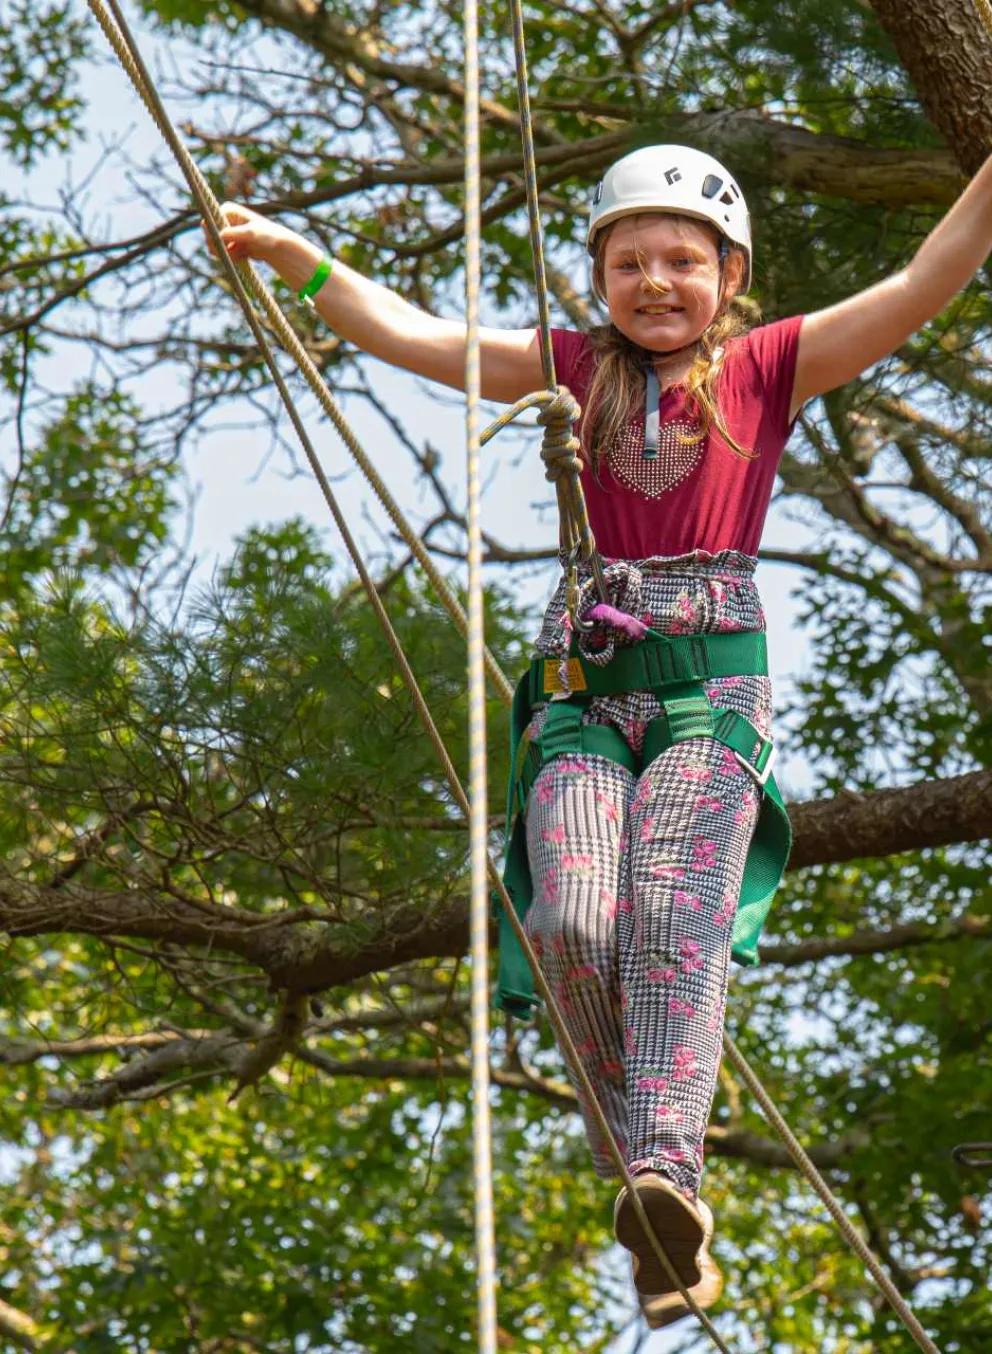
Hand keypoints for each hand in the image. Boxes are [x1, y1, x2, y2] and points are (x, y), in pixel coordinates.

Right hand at [204, 203, 320, 289]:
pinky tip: (243, 257)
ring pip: (215, 246)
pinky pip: (223, 254)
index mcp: (228, 210)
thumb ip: (236, 233)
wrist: (278, 248)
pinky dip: (231, 258)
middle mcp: (226, 219)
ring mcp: (228, 232)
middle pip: (209, 235)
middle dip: (219, 247)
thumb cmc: (268, 236)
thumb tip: (220, 235)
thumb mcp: (252, 234)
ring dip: (226, 254)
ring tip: (240, 254)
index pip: (208, 221)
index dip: (212, 234)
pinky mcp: (231, 244)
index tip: (223, 244)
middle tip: (232, 252)